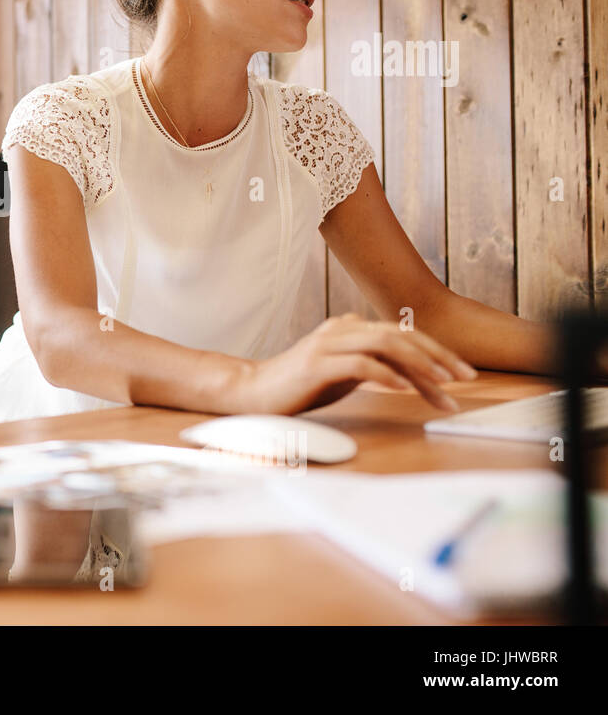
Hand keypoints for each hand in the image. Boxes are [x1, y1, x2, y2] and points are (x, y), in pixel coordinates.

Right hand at [229, 312, 476, 414]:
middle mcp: (341, 329)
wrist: (254, 391)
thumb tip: (403, 364)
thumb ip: (368, 361)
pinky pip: (360, 364)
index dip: (436, 350)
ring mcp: (327, 345)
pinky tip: (404, 389)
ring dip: (419, 366)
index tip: (461, 373)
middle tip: (464, 379)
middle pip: (400, 334)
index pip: (401, 332)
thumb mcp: (341, 370)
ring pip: (385, 345)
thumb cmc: (298, 384)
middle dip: (438, 356)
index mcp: (348, 328)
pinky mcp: (316, 365)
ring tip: (441, 386)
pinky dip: (387, 375)